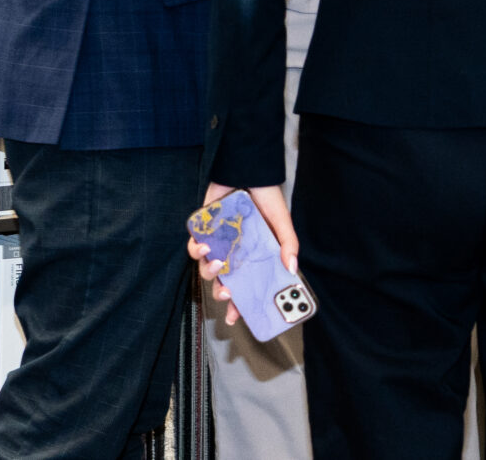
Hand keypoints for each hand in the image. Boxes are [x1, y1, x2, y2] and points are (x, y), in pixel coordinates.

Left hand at [187, 181, 297, 325]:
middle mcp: (233, 252)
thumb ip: (288, 243)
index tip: (237, 318)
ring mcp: (217, 242)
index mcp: (252, 256)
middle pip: (223, 281)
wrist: (247, 168)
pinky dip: (195, 250)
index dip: (240, 303)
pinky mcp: (203, 229)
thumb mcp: (281, 220)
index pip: (245, 285)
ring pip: (206, 267)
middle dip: (222, 292)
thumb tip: (291, 269)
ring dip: (208, 270)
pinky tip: (204, 247)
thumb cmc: (266, 196)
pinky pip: (194, 246)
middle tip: (227, 293)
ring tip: (216, 264)